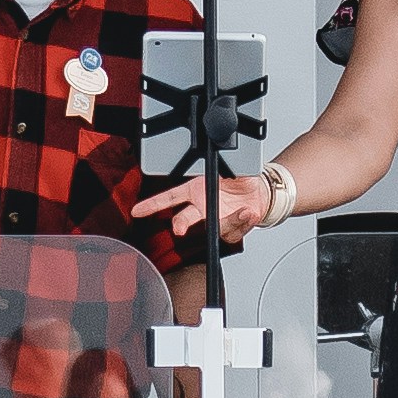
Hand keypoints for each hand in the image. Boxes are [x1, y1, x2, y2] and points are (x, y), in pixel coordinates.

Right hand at [133, 165, 278, 255]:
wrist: (260, 193)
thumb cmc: (242, 178)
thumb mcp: (235, 166)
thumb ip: (228, 166)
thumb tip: (225, 165)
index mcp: (196, 189)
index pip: (170, 197)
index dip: (152, 205)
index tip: (137, 211)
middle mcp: (202, 206)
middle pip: (183, 219)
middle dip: (180, 224)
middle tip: (179, 229)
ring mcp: (214, 219)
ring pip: (212, 228)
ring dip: (228, 221)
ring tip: (243, 211)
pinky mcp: (228, 229)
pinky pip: (230, 232)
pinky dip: (242, 223)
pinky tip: (248, 214)